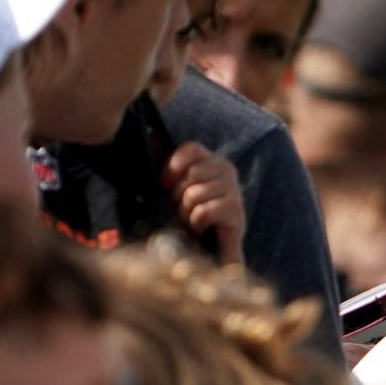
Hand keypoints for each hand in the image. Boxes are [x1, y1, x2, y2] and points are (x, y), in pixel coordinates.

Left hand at [164, 142, 243, 264]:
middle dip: (179, 196)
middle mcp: (227, 171)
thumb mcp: (176, 188)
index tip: (164, 184)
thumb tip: (149, 133)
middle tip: (181, 210)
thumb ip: (167, 165)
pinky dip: (195, 223)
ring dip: (186, 213)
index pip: (191, 149)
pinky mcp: (236, 212)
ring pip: (195, 194)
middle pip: (192, 173)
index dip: (173, 166)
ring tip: (189, 221)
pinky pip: (203, 212)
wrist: (213, 251)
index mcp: (211, 161)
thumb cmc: (190, 216)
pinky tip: (199, 229)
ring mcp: (234, 191)